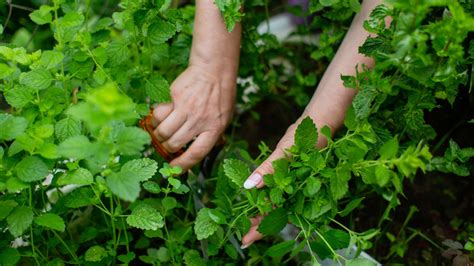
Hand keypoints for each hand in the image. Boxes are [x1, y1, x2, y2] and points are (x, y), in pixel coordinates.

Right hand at [152, 64, 235, 170]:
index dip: (183, 165)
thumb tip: (197, 151)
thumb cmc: (220, 95)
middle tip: (166, 145)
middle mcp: (199, 120)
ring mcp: (185, 108)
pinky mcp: (173, 97)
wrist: (214, 70)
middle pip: (175, 143)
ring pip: (163, 131)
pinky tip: (159, 118)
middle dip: (167, 148)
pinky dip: (155, 120)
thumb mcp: (225, 118)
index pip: (196, 153)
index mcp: (214, 128)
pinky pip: (157, 114)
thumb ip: (213, 134)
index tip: (174, 169)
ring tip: (160, 133)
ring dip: (158, 136)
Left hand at [241, 116, 328, 248]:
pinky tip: (255, 198)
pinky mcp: (289, 175)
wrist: (320, 121)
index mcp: (296, 191)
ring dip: (260, 212)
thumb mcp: (285, 152)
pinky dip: (264, 195)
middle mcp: (295, 191)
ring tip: (243, 222)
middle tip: (240, 236)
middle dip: (258, 225)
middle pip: (274, 214)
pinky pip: (276, 190)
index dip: (260, 230)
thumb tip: (249, 186)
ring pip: (275, 204)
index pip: (276, 217)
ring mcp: (292, 184)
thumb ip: (268, 169)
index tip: (245, 240)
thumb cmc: (307, 136)